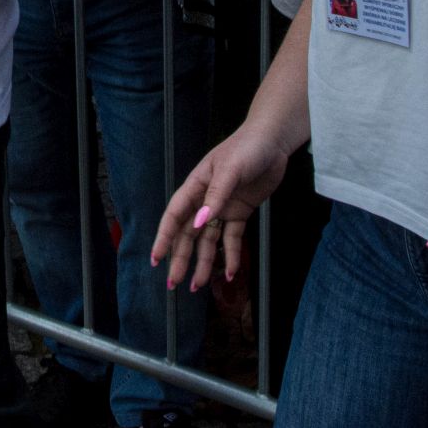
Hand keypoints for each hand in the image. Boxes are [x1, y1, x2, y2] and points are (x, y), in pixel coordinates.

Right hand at [152, 120, 293, 290]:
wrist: (272, 142)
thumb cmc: (246, 148)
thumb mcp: (230, 170)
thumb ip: (215, 196)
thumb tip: (199, 222)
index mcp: (196, 187)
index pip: (175, 216)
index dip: (164, 238)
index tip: (156, 258)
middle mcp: (205, 200)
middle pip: (188, 234)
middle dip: (180, 259)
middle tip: (174, 283)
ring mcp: (222, 207)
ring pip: (207, 241)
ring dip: (203, 262)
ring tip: (197, 286)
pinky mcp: (240, 212)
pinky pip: (232, 238)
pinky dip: (231, 255)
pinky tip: (230, 272)